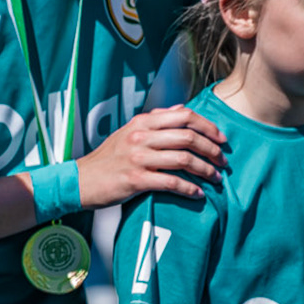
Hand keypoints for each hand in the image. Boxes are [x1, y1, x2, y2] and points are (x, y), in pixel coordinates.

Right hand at [75, 106, 225, 205]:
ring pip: (183, 159)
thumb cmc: (108, 158)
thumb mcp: (128, 131)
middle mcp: (141, 136)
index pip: (184, 116)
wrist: (81, 180)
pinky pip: (171, 183)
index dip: (208, 127)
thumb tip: (181, 108)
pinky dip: (190, 189)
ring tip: (215, 179)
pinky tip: (198, 194)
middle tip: (222, 162)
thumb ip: (155, 119)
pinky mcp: (136, 180)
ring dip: (205, 170)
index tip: (221, 139)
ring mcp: (138, 158)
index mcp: (142, 122)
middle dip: (211, 150)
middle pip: (188, 137)